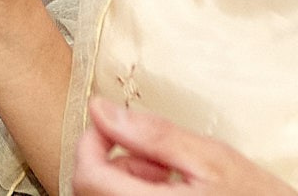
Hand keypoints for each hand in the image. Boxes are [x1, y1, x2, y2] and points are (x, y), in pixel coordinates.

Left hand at [73, 97, 295, 195]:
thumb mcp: (210, 157)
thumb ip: (152, 134)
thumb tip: (101, 109)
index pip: (87, 177)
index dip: (92, 142)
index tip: (111, 125)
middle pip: (91, 189)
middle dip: (116, 161)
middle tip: (156, 155)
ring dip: (129, 179)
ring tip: (170, 174)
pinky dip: (138, 193)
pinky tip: (170, 189)